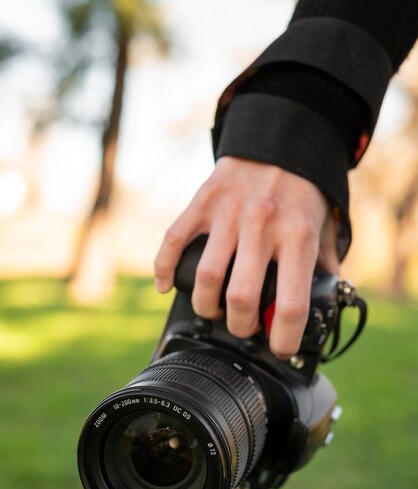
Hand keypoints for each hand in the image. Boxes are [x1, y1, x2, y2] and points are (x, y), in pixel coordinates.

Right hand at [154, 156, 338, 358]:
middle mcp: (262, 227)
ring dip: (205, 306)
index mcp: (297, 238)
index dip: (284, 339)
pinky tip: (165, 286)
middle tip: (242, 326)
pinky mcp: (202, 203)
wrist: (279, 140)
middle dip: (239, 326)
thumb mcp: (324, 228)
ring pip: (205, 278)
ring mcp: (228, 215)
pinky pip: (173, 241)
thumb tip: (327, 302)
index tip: (279, 348)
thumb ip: (326, 266)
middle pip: (240, 299)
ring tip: (213, 309)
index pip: (291, 305)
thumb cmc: (302, 191)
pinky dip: (163, 269)